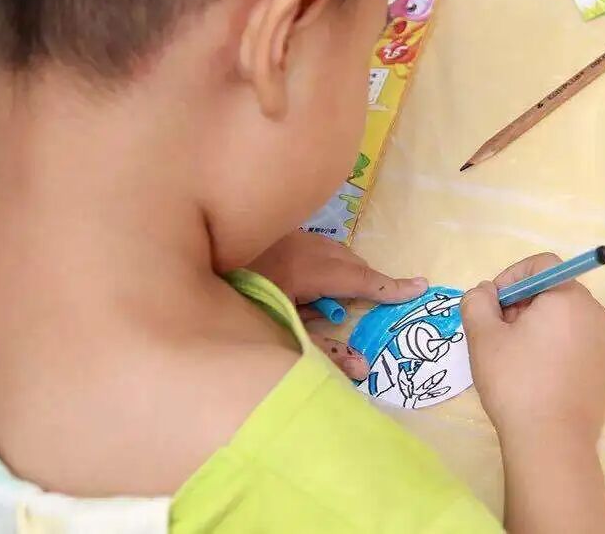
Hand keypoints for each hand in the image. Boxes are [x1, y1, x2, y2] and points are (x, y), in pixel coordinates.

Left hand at [249, 231, 427, 379]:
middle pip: (347, 260)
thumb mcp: (277, 333)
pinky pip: (312, 245)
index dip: (390, 287)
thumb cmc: (233, 304)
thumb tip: (362, 368)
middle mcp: (300, 247)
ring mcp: (284, 238)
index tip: (419, 288)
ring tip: (345, 292)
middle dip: (367, 279)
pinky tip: (311, 279)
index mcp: (305, 270)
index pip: (359, 278)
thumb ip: (320, 352)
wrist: (185, 273)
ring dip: (344, 268)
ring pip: (329, 249)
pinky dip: (324, 260)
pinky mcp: (271, 236)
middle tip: (385, 296)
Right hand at [461, 253, 604, 441]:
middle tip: (497, 330)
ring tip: (512, 353)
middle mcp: (593, 312)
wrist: (552, 442)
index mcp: (568, 297)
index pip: (541, 263)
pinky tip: (533, 371)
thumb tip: (485, 293)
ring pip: (562, 315)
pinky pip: (574, 338)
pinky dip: (551, 343)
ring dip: (535, 323)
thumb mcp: (483, 337)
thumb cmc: (516, 382)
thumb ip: (477, 302)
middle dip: (521, 301)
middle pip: (552, 288)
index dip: (511, 276)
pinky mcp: (603, 366)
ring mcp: (603, 341)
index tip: (492, 303)